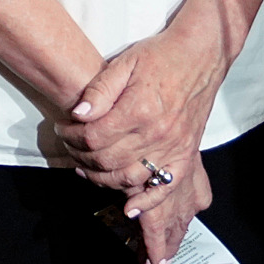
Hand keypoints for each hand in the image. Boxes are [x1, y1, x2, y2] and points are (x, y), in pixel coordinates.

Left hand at [64, 27, 223, 262]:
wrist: (200, 55)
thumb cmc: (161, 56)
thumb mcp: (125, 63)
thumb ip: (100, 90)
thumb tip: (78, 114)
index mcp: (138, 108)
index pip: (94, 137)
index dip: (72, 137)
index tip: (63, 129)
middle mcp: (157, 132)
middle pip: (108, 160)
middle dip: (81, 157)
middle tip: (70, 148)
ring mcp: (173, 147)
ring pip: (130, 177)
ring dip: (102, 179)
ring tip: (86, 168)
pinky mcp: (185, 154)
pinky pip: (165, 187)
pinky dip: (146, 202)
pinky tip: (129, 208)